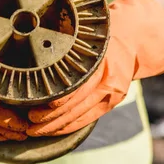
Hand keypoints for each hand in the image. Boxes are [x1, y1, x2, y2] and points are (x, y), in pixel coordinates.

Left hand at [26, 0, 163, 136]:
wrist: (135, 39)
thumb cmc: (105, 33)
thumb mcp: (90, 36)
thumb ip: (70, 49)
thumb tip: (38, 57)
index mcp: (103, 68)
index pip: (75, 92)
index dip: (54, 103)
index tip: (33, 107)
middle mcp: (110, 85)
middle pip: (75, 108)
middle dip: (49, 119)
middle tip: (29, 123)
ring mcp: (112, 96)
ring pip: (80, 117)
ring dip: (56, 126)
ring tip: (35, 129)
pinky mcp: (112, 103)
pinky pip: (88, 119)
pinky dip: (69, 126)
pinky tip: (54, 129)